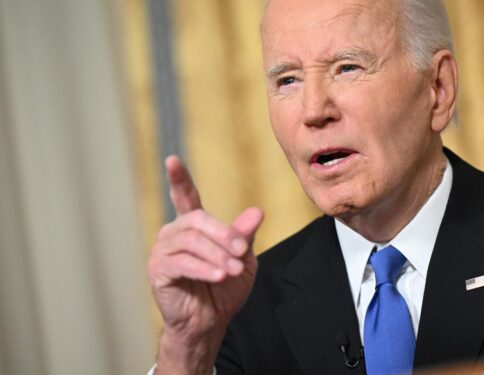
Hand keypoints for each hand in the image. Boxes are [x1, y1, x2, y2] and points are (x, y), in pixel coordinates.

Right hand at [148, 156, 262, 373]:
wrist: (210, 322)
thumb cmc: (224, 289)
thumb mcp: (243, 259)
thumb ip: (245, 236)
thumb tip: (256, 212)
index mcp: (194, 227)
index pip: (184, 196)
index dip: (179, 179)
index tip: (172, 161)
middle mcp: (174, 234)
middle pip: (198, 220)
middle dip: (223, 235)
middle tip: (241, 253)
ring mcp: (163, 252)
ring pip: (191, 241)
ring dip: (217, 255)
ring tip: (232, 270)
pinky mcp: (159, 271)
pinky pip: (182, 263)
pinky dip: (204, 269)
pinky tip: (219, 276)